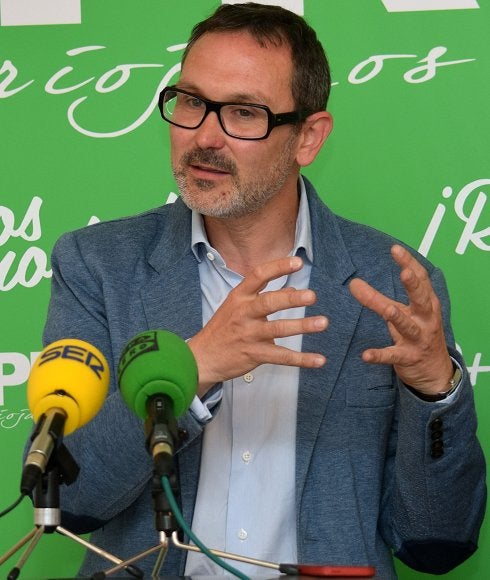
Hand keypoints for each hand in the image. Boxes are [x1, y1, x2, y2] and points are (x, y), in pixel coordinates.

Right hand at [187, 256, 327, 397]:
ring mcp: (248, 334)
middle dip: (291, 299)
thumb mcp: (237, 307)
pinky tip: (319, 360)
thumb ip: (264, 297)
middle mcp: (244, 313)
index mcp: (239, 297)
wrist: (202, 358)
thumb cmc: (223, 329)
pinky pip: (281, 356)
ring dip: (302, 326)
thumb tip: (293, 290)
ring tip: (322, 322)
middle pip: (269, 302)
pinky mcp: (254, 354)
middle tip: (312, 296)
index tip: (298, 263)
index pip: (258, 276)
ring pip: (277, 328)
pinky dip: (302, 359)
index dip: (278, 267)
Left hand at [349, 245, 452, 394]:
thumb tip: (354, 283)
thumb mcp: (407, 314)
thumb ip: (381, 298)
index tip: (395, 249)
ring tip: (387, 309)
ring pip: (406, 325)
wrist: (435, 372)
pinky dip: (379, 355)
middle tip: (404, 272)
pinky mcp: (408, 358)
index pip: (421, 280)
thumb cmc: (418, 334)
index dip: (410, 263)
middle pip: (421, 299)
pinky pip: (392, 356)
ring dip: (397, 316)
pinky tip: (365, 355)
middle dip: (413, 285)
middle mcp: (425, 320)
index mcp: (427, 305)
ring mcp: (418, 339)